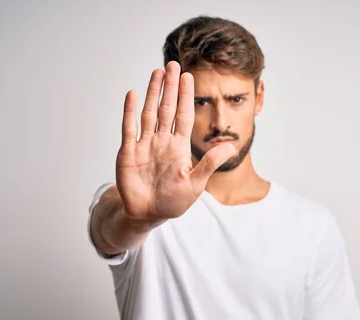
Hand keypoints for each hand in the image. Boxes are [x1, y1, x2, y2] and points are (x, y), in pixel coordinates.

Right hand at [115, 61, 235, 220]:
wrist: (148, 215)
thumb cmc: (173, 201)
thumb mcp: (195, 184)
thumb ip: (209, 164)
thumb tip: (231, 146)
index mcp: (179, 147)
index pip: (184, 116)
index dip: (187, 96)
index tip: (189, 77)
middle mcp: (162, 141)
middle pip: (167, 108)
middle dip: (170, 87)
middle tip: (173, 65)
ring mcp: (144, 145)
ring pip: (149, 112)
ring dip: (152, 93)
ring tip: (157, 73)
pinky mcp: (128, 152)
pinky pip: (129, 128)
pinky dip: (130, 111)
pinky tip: (132, 94)